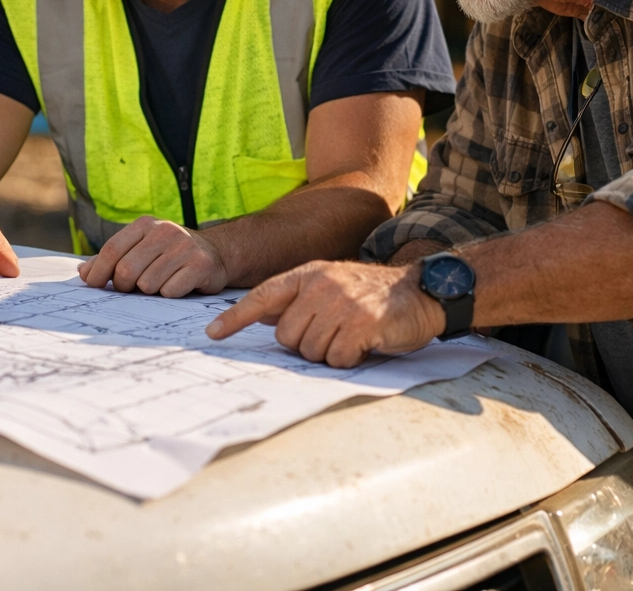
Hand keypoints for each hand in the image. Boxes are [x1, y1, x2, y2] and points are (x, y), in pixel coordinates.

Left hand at [78, 215, 227, 296]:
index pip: (111, 250)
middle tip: (133, 288)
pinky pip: (170, 291)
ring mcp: (184, 247)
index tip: (91, 285)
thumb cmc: (168, 255)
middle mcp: (165, 231)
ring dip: (150, 291)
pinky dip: (169, 294)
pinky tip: (178, 285)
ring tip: (161, 283)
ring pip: (147, 284)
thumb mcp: (140, 249)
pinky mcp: (201, 264)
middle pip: (126, 270)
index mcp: (145, 225)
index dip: (98, 272)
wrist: (215, 253)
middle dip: (124, 286)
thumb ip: (111, 259)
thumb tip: (83, 272)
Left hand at [205, 260, 443, 366]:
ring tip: (350, 336)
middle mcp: (322, 285)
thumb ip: (298, 301)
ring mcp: (342, 303)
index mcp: (309, 274)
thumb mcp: (330, 287)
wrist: (419, 292)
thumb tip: (264, 318)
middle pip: (287, 336)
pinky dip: (349, 359)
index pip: (263, 295)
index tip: (213, 334)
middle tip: (332, 334)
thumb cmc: (370, 295)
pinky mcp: (362, 324)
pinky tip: (364, 343)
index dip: (236, 317)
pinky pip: (337, 358)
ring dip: (329, 353)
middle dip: (306, 344)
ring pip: (310, 350)